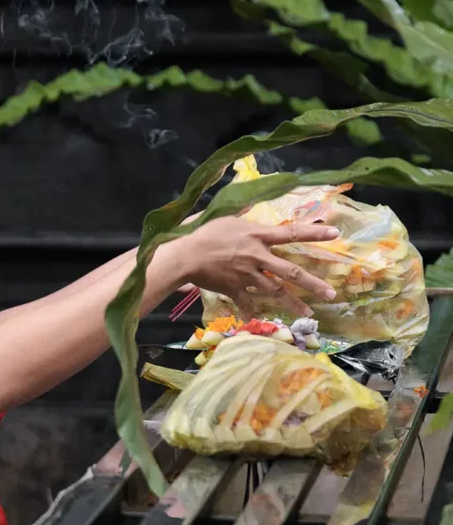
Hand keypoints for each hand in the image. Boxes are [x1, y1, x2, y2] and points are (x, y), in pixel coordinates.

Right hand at [161, 216, 339, 317]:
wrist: (187, 255)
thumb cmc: (206, 233)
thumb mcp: (227, 218)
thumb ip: (244, 215)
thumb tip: (250, 204)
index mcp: (258, 236)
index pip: (291, 233)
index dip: (314, 234)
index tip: (336, 234)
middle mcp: (258, 256)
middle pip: (290, 271)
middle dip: (313, 283)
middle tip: (331, 293)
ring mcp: (248, 275)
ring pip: (276, 291)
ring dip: (293, 303)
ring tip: (308, 313)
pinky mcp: (235, 289)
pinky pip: (248, 304)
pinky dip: (253, 312)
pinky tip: (261, 320)